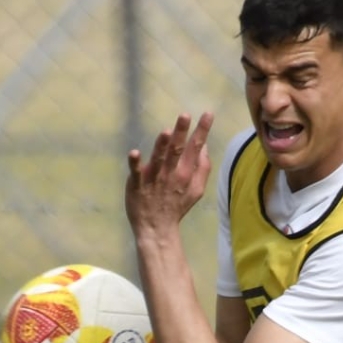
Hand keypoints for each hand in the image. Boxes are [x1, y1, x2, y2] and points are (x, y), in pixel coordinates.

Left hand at [125, 112, 212, 234]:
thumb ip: (202, 168)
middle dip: (181, 132)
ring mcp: (153, 179)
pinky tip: (134, 152)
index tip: (208, 114)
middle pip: (177, 150)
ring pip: (159, 159)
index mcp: (186, 173)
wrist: (157, 228)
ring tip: (166, 132)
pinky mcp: (137, 186)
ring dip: (162, 146)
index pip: (195, 148)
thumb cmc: (177, 206)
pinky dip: (135, 163)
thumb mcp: (196, 190)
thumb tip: (204, 146)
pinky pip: (135, 173)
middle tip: (184, 115)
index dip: (202, 130)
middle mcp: (171, 174)